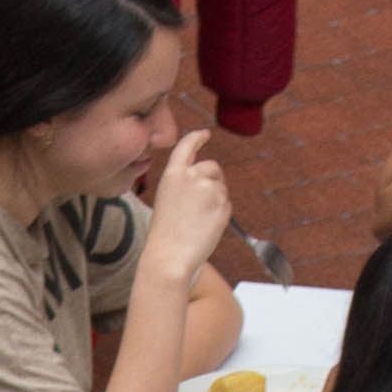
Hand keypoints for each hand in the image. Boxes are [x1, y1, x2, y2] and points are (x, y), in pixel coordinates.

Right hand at [139, 128, 233, 286]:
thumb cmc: (164, 235)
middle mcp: (192, 176)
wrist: (170, 257)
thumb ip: (185, 184)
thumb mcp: (167, 199)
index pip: (187, 146)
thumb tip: (208, 180)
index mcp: (173, 174)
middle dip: (212, 180)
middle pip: (212, 167)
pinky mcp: (223, 204)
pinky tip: (206, 228)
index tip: (205, 134)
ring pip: (221, 187)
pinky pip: (227, 204)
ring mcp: (210, 189)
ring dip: (215, 200)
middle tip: (201, 205)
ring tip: (198, 221)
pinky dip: (220, 215)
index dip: (197, 138)